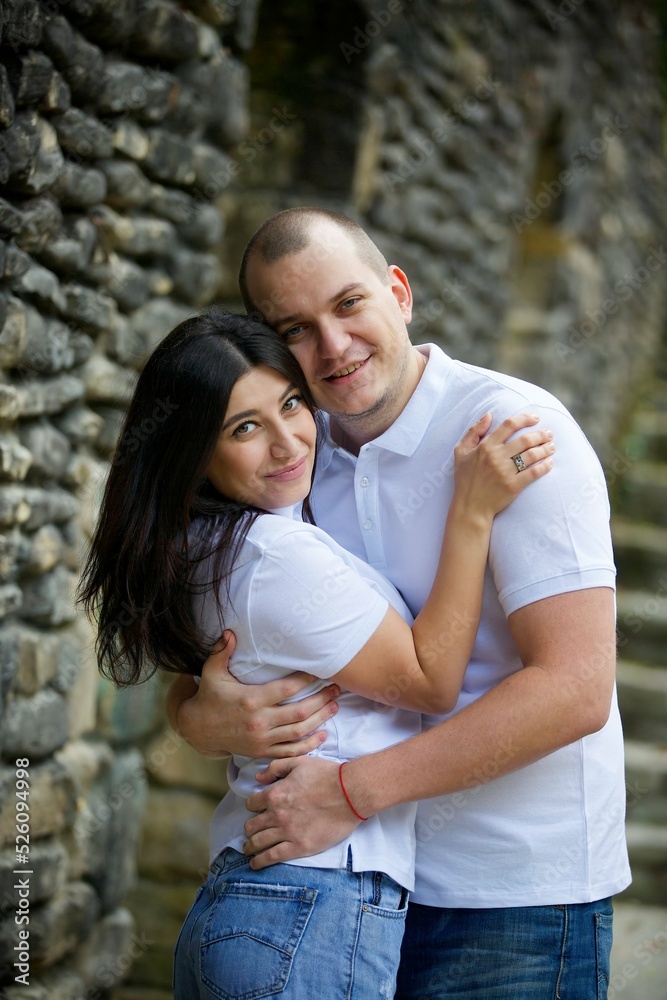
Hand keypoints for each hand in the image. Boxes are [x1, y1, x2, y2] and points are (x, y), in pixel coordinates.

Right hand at [175, 632, 339, 758]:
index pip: (287, 689)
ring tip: (335, 706)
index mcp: (251, 700)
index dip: (307, 680)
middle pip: (299, 712)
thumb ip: (221, 651)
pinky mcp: (262, 752)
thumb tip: (229, 631)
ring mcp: (262, 739)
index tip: (320, 670)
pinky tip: (322, 735)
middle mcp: (259, 721)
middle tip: (336, 688)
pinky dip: (308, 745)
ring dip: (320, 719)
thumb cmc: (209, 696)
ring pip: (299, 732)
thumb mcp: (212, 672)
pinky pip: (290, 751)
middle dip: (321, 700)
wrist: (198, 729)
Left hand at [243, 757, 359, 868]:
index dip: (252, 806)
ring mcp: (287, 832)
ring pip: (258, 843)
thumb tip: (259, 778)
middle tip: (250, 832)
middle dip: (249, 828)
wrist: (350, 793)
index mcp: (275, 794)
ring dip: (250, 846)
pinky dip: (260, 862)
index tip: (256, 810)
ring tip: (249, 849)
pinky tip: (256, 863)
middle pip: (251, 826)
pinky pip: (272, 857)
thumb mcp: (299, 762)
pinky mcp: (299, 847)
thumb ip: (276, 767)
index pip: (251, 804)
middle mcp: (276, 814)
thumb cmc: (327, 775)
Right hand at [453, 412, 554, 519]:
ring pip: (531, 455)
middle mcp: (496, 457)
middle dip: (540, 435)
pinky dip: (544, 466)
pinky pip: (533, 473)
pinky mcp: (513, 486)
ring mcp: (505, 472)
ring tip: (552, 447)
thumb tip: (489, 415)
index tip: (535, 418)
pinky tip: (550, 463)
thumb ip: (473, 432)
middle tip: (549, 434)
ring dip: (545, 449)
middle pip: (525, 440)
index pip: (509, 425)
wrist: (470, 507)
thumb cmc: (465, 480)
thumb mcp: (461, 452)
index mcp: (485, 446)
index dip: (525, 419)